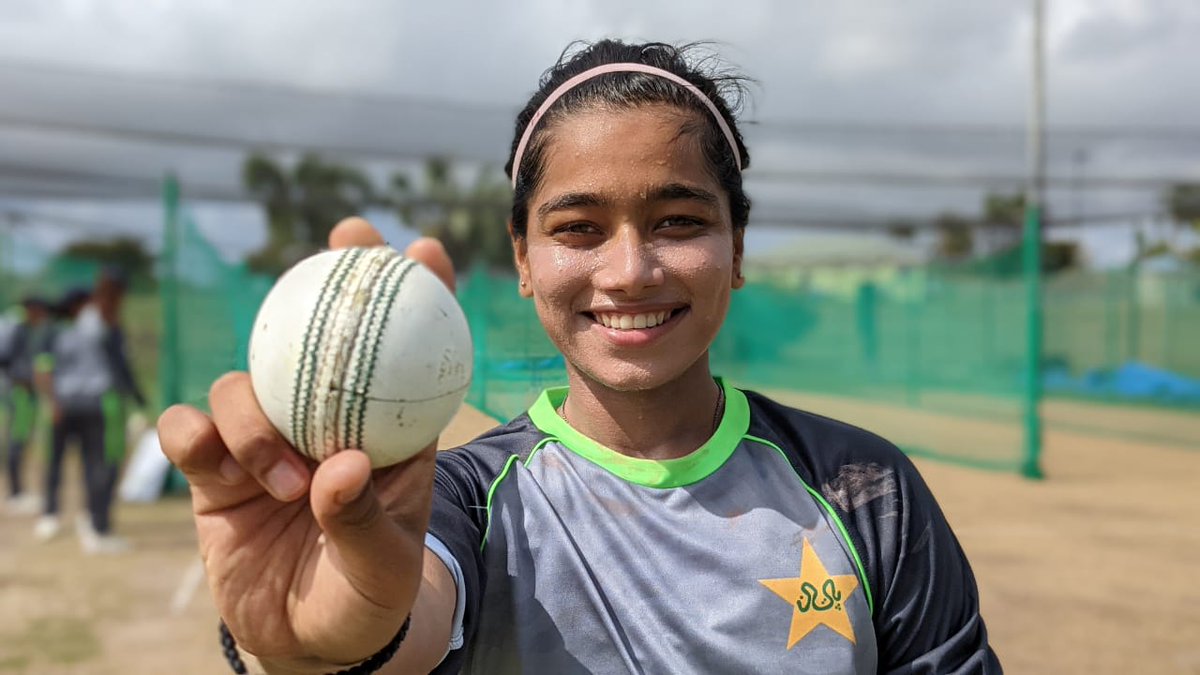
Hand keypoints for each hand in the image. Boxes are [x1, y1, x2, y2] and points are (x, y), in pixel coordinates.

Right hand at [159, 217, 456, 670]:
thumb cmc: (365, 594)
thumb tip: (346, 466)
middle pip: (318, 336)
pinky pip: (190, 432)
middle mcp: (324, 421)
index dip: (416, 295)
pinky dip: (192, 433)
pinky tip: (208, 456)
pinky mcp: (213, 471)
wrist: (310, 642)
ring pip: (244, 385)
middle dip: (328, 278)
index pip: (404, 354)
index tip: (424, 249)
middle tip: (343, 243)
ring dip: (257, 420)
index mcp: (384, 432)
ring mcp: (265, 441)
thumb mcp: (383, 566)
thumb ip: (367, 519)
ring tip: (288, 482)